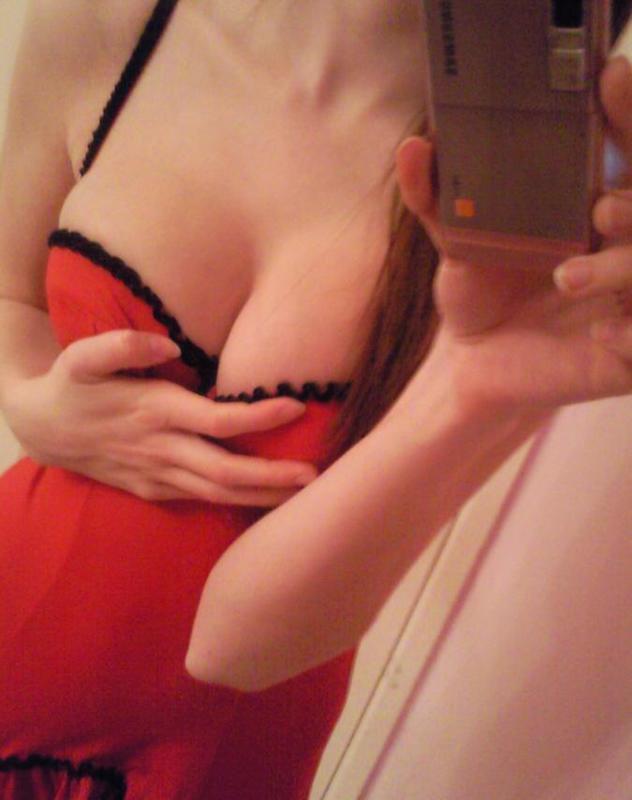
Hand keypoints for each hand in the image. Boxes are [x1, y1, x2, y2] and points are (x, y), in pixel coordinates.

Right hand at [4, 329, 317, 503]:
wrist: (42, 431)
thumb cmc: (71, 387)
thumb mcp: (81, 358)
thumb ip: (120, 345)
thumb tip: (165, 341)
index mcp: (153, 412)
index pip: (216, 420)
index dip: (257, 416)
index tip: (296, 407)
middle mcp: (161, 450)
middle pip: (225, 470)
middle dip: (271, 477)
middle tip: (314, 477)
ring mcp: (157, 477)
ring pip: (217, 494)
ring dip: (261, 497)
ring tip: (303, 496)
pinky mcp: (153, 491)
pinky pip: (201, 500)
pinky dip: (234, 502)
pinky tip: (264, 502)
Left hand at [396, 56, 631, 414]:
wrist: (474, 367)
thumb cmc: (477, 296)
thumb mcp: (456, 245)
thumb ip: (436, 197)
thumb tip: (414, 147)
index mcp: (594, 209)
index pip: (626, 151)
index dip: (625, 114)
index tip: (610, 77)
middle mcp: (622, 248)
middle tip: (600, 210)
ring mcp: (629, 299)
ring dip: (625, 268)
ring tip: (567, 277)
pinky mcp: (627, 352)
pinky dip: (631, 332)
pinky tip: (600, 337)